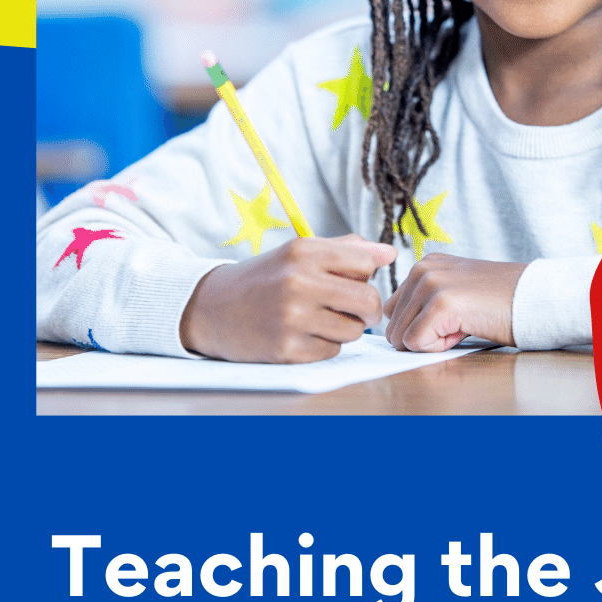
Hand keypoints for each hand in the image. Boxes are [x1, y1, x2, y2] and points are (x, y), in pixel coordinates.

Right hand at [180, 234, 395, 362]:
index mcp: (304, 252)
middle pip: (369, 300)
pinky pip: (333, 351)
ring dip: (346, 328)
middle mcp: (298, 282)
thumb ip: (346, 250)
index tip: (355, 279)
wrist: (211, 308)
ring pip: (355, 330)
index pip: (366, 262)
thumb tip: (390, 253)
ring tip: (322, 319)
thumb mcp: (299, 252)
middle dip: (367, 308)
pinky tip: (303, 334)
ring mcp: (292, 318)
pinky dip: (325, 345)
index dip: (367, 274)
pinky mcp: (287, 349)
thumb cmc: (265, 278)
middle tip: (352, 308)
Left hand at [382, 253, 525, 351]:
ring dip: (431, 342)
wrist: (534, 298)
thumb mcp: (456, 290)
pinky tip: (464, 329)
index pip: (393, 310)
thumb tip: (396, 333)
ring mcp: (431, 284)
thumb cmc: (500, 302)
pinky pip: (416, 343)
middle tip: (459, 323)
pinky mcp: (441, 304)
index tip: (452, 317)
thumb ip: (424, 302)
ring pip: (401, 337)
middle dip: (423, 335)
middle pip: (393, 325)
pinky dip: (439, 347)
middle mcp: (422, 269)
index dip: (420, 325)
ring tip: (462, 324)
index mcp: (424, 264)